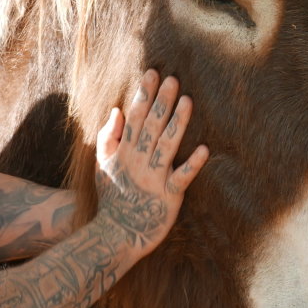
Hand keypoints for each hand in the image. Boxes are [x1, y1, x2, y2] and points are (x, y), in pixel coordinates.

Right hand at [89, 69, 212, 256]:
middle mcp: (139, 161)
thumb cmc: (112, 197)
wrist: (116, 234)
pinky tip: (205, 149)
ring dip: (178, 123)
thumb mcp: (102, 164)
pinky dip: (192, 164)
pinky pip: (182, 178)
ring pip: (167, 146)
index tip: (152, 73)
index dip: (143, 94)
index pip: (134, 117)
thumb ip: (108, 137)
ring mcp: (155, 178)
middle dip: (162, 102)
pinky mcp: (169, 196)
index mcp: (125, 151)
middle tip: (173, 79)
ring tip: (188, 101)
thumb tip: (117, 110)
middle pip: (152, 126)